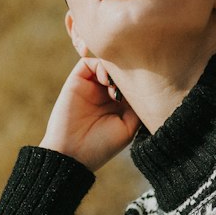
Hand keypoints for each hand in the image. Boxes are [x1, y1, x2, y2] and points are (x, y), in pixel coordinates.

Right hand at [39, 58, 140, 172]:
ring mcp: (90, 86)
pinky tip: (106, 79)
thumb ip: (137, 106)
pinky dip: (100, 65)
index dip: (138, 80)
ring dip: (114, 69)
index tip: (143, 89)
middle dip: (127, 72)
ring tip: (114, 86)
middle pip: (119, 70)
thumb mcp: (128, 128)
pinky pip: (88, 62)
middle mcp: (104, 93)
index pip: (131, 82)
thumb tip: (142, 85)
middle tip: (128, 85)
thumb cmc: (102, 145)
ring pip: (106, 64)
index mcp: (118, 104)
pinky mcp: (76, 81)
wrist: (72, 153)